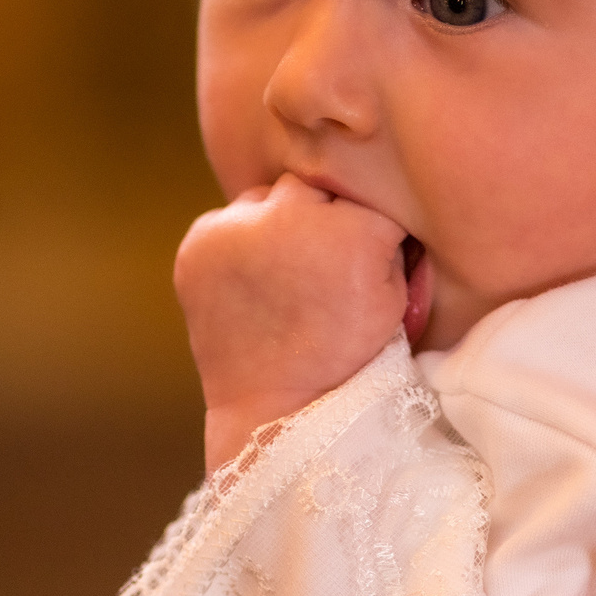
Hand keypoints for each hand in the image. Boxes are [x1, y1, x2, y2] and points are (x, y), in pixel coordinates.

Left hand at [175, 174, 409, 469]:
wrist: (279, 409)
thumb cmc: (348, 356)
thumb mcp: (396, 294)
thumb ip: (385, 234)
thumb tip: (368, 188)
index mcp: (355, 228)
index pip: (369, 192)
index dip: (367, 227)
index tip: (361, 260)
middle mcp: (292, 216)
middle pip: (313, 186)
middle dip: (319, 217)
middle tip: (318, 267)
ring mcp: (237, 228)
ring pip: (266, 198)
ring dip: (274, 226)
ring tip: (281, 279)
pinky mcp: (198, 244)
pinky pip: (227, 223)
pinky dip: (237, 246)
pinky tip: (251, 285)